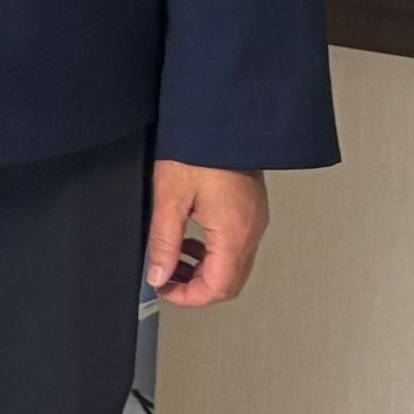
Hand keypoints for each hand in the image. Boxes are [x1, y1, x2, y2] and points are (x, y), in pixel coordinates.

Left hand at [144, 159, 268, 304]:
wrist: (223, 116)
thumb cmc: (199, 148)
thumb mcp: (170, 197)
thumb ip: (163, 241)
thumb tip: (158, 274)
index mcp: (233, 233)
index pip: (217, 288)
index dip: (188, 297)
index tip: (164, 290)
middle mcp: (251, 231)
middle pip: (229, 282)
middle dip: (196, 287)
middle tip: (167, 277)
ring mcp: (255, 219)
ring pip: (234, 265)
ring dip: (204, 269)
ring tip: (174, 257)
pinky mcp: (252, 208)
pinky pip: (236, 244)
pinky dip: (213, 251)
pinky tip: (191, 237)